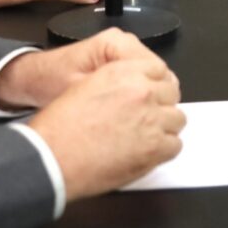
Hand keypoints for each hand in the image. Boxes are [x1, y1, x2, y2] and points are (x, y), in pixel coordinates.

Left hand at [0, 27, 160, 109]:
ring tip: (130, 114)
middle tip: (136, 117)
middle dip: (150, 96)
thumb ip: (114, 96)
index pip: (156, 68)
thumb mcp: (81, 93)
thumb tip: (142, 109)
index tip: (143, 114)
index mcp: (116, 43)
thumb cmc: (50, 83)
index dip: (153, 95)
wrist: (34, 79)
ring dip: (145, 95)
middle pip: (159, 71)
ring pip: (154, 76)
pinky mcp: (122, 60)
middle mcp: (124, 42)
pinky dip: (138, 93)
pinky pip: (143, 78)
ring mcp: (125, 50)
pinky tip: (126, 108)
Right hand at [28, 58, 184, 200]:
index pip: (159, 70)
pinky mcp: (154, 146)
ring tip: (145, 138)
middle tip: (146, 120)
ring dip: (164, 128)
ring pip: (177, 119)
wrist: (50, 157)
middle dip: (161, 106)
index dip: (155, 85)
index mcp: (123, 72)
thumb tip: (132, 91)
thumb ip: (116, 84)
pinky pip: (174, 145)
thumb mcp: (84, 87)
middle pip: (171, 94)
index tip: (151, 96)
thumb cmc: (59, 129)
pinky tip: (147, 153)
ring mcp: (151, 118)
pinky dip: (163, 150)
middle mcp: (142, 91)